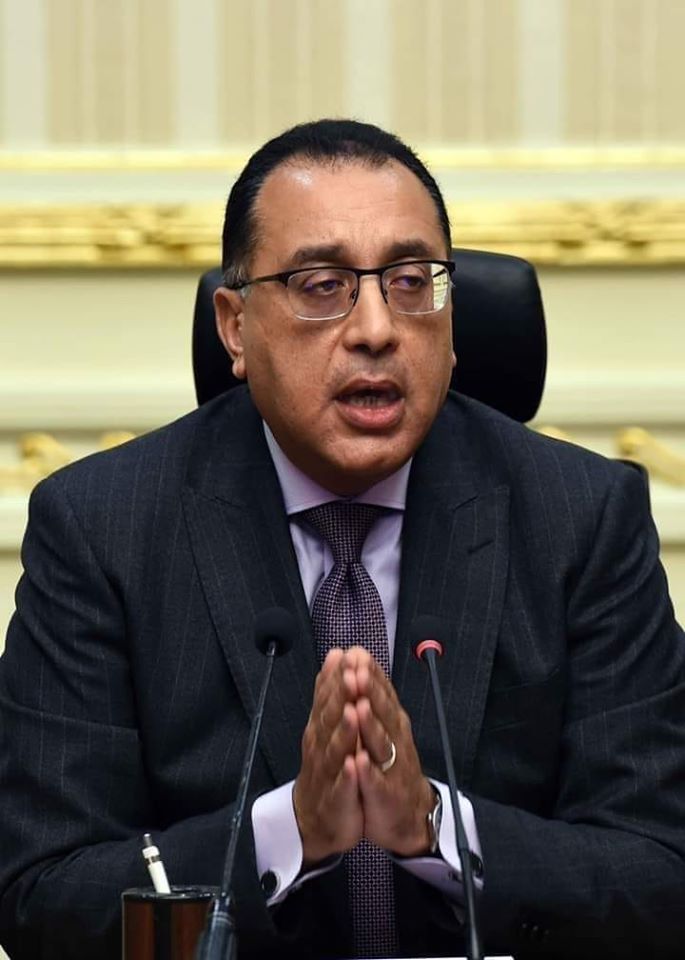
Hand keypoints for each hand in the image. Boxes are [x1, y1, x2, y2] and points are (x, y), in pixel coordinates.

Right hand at [293, 649, 363, 865]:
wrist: (318, 818)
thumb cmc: (327, 767)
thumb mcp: (328, 726)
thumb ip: (331, 691)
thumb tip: (335, 655)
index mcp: (322, 727)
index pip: (327, 698)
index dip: (335, 677)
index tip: (345, 656)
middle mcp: (321, 746)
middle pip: (330, 718)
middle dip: (339, 696)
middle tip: (349, 674)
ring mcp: (327, 774)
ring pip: (335, 749)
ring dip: (343, 730)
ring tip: (351, 711)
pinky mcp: (336, 800)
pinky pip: (342, 787)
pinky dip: (347, 775)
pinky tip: (352, 764)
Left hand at [343, 648, 435, 857]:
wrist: (406, 812)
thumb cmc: (390, 763)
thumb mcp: (381, 725)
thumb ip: (370, 692)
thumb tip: (358, 656)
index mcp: (390, 721)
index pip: (380, 693)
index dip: (369, 674)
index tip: (357, 655)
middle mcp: (394, 739)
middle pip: (382, 712)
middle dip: (370, 692)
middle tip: (357, 672)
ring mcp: (391, 766)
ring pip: (380, 743)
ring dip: (370, 725)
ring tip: (358, 708)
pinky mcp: (386, 794)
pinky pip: (377, 782)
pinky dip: (368, 772)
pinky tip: (359, 761)